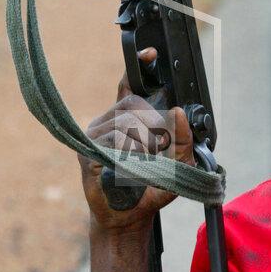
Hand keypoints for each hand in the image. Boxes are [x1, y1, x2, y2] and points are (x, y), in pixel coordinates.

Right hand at [78, 47, 194, 230]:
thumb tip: (178, 112)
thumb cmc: (151, 189)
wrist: (129, 218)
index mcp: (127, 121)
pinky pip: (113, 140)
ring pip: (125, 123)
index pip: (130, 88)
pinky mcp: (87, 151)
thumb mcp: (177, 164)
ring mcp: (95, 135)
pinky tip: (129, 166)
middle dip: (153, 126)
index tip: (150, 53)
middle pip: (134, 106)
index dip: (139, 68)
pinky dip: (129, 153)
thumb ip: (183, 140)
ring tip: (143, 164)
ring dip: (143, 144)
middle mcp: (108, 123)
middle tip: (158, 149)